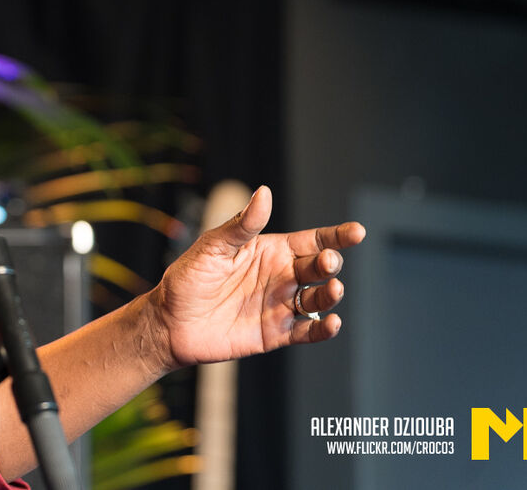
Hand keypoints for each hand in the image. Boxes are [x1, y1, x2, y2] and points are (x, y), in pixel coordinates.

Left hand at [146, 185, 365, 368]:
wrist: (169, 321)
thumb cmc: (188, 279)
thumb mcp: (212, 247)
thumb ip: (242, 226)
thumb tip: (264, 192)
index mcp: (270, 251)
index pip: (312, 240)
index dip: (337, 236)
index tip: (357, 232)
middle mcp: (281, 277)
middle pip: (319, 268)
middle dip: (329, 263)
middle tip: (326, 262)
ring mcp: (280, 306)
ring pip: (319, 300)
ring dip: (331, 295)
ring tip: (333, 289)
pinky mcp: (276, 334)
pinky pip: (307, 332)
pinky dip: (323, 330)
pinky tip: (331, 323)